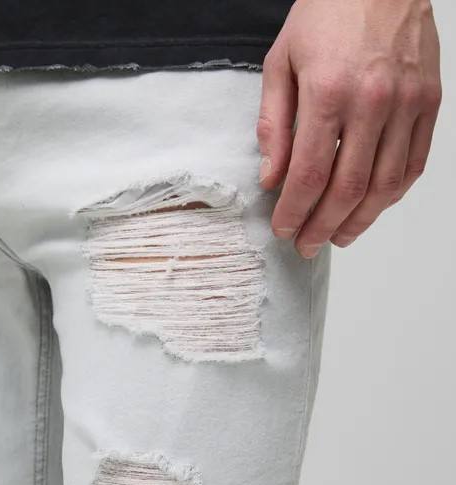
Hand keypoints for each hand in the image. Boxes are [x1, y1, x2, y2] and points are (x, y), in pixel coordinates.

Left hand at [257, 0, 441, 257]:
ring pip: (385, 185)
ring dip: (359, 220)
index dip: (294, 211)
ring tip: (338, 236)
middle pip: (347, 189)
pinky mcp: (430, 102)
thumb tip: (272, 178)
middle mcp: (373, 102)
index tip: (283, 229)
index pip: (309, 174)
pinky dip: (391, 195)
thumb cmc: (327, 13)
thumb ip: (274, 125)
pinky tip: (371, 208)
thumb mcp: (281, 63)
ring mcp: (408, 103)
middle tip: (307, 244)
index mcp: (329, 92)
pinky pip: (413, 164)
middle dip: (323, 226)